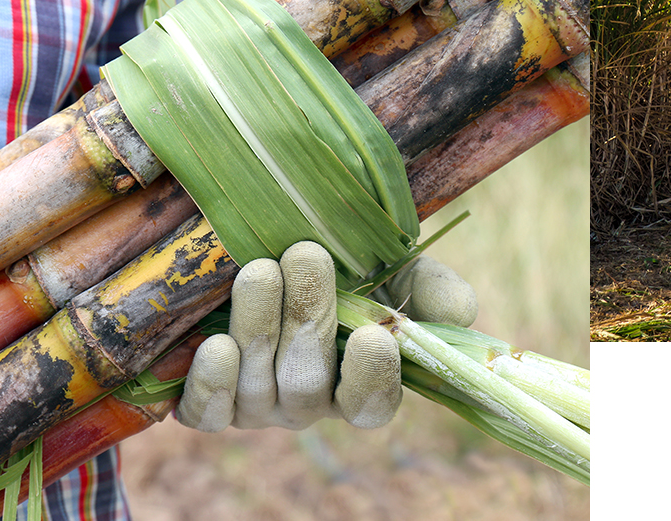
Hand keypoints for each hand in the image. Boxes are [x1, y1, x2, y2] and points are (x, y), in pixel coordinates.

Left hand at [176, 242, 476, 431]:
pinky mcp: (212, 403)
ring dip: (260, 325)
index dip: (373, 377)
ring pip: (259, 385)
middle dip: (308, 318)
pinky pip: (209, 412)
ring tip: (260, 270)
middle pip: (309, 385)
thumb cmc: (348, 272)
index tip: (375, 333)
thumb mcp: (398, 272)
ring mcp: (259, 406)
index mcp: (361, 384)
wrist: (269, 257)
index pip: (372, 404)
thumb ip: (432, 289)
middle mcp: (310, 404)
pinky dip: (213, 383)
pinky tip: (216, 345)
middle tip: (306, 256)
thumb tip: (461, 309)